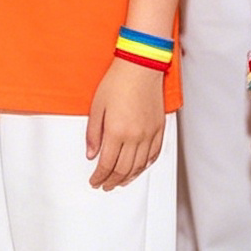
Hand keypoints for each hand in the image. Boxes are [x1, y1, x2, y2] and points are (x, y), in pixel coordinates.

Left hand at [86, 58, 165, 190]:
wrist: (140, 66)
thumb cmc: (118, 81)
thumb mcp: (97, 106)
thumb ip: (93, 134)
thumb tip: (91, 154)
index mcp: (117, 131)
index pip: (107, 164)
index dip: (99, 177)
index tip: (94, 181)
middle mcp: (135, 136)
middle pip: (123, 169)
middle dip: (112, 181)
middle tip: (104, 185)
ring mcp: (149, 133)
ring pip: (140, 166)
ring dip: (128, 177)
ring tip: (119, 182)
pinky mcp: (159, 128)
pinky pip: (154, 154)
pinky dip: (145, 166)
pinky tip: (139, 169)